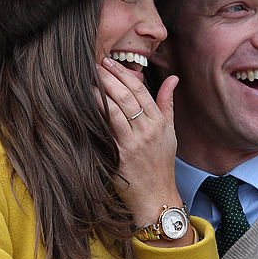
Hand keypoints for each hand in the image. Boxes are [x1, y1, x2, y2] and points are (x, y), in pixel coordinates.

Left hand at [97, 58, 186, 234]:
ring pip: (115, 111)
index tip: (110, 62)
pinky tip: (84, 105)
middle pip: (126, 97)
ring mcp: (133, 144)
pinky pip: (106, 131)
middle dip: (109, 78)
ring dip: (99, 93)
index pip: (141, 91)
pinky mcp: (119, 156)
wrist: (156, 196)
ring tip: (87, 79)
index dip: (124, 73)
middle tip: (94, 64)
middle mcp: (147, 131)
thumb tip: (173, 78)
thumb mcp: (170, 133)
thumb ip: (167, 104)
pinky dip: (95, 116)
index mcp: (159, 123)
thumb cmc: (161, 163)